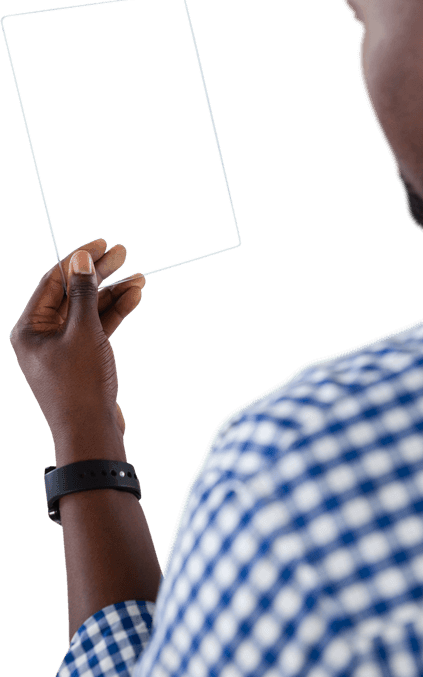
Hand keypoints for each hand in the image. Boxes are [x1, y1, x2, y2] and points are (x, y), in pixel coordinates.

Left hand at [8, 239, 144, 447]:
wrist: (91, 432)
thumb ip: (82, 292)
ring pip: (88, 309)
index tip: (103, 243)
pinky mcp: (81, 358)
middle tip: (124, 252)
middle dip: (99, 272)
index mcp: (29, 328)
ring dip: (113, 292)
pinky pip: (97, 327)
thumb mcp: (83, 332)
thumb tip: (80, 258)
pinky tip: (135, 296)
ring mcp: (62, 347)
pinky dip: (115, 312)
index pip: (52, 280)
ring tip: (139, 277)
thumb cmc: (80, 385)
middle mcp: (42, 335)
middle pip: (72, 292)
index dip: (78, 259)